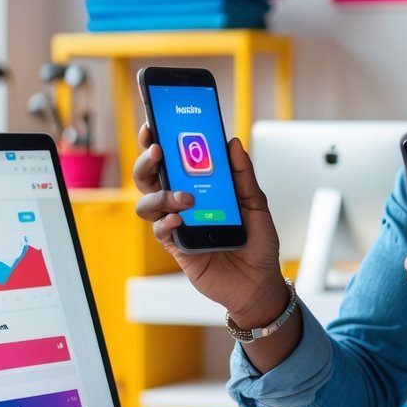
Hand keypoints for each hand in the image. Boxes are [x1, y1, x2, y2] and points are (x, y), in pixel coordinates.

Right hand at [133, 122, 285, 323]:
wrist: (259, 283)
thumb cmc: (257, 243)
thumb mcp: (256, 204)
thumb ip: (243, 175)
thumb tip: (232, 143)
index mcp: (199, 186)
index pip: (172, 159)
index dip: (159, 140)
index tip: (155, 123)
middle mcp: (183, 202)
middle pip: (150, 176)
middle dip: (148, 160)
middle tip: (159, 151)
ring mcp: (177, 223)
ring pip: (147, 202)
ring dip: (161, 194)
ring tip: (186, 198)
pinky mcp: (177, 247)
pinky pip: (160, 230)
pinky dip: (166, 222)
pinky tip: (179, 219)